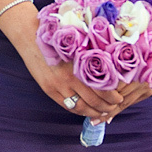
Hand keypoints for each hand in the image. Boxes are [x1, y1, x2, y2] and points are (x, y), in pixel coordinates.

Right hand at [23, 49, 151, 122]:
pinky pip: (67, 106)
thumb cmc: (59, 39)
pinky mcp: (49, 90)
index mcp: (81, 65)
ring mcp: (58, 85)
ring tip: (103, 113)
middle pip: (94, 100)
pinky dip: (79, 111)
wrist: (31, 38)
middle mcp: (70, 77)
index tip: (120, 98)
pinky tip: (87, 111)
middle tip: (114, 107)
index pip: (102, 87)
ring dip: (94, 112)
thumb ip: (92, 61)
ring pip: (81, 106)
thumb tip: (112, 75)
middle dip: (107, 107)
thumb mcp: (78, 47)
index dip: (113, 96)